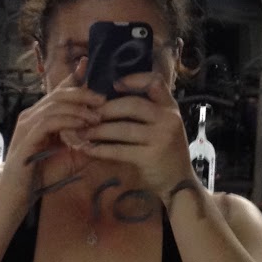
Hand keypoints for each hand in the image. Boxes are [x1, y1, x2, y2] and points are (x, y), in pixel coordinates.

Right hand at [0, 65, 104, 209]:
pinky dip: (68, 121)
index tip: (89, 64)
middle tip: (103, 100)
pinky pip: (50, 121)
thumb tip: (108, 134)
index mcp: (42, 115)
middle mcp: (32, 115)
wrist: (18, 193)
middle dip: (83, 93)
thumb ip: (86, 142)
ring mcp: (28, 124)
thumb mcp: (71, 156)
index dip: (74, 76)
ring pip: (55, 104)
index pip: (59, 91)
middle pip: (59, 93)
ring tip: (96, 116)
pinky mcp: (27, 136)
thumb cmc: (43, 174)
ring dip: (79, 109)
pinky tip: (82, 125)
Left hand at [83, 73, 194, 199]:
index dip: (134, 79)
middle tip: (87, 114)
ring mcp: (161, 138)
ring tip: (82, 132)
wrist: (179, 182)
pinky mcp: (150, 157)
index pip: (155, 82)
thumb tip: (110, 97)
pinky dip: (101, 150)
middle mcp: (168, 119)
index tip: (114, 84)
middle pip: (132, 104)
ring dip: (98, 130)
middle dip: (105, 108)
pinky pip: (119, 150)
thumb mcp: (163, 125)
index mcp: (170, 107)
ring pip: (122, 128)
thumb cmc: (164, 150)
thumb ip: (146, 111)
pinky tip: (88, 149)